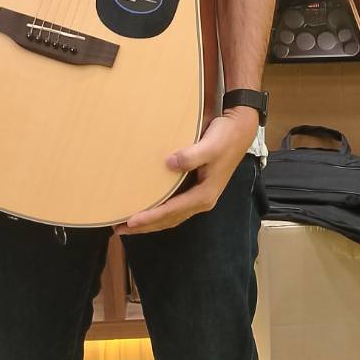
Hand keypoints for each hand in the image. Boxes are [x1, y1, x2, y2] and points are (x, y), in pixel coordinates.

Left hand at [116, 107, 256, 235]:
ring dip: (150, 222)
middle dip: (145, 226)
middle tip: (119, 229)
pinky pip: (174, 207)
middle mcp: (201, 200)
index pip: (171, 211)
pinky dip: (159, 212)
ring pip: (171, 216)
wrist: (240, 130)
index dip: (150, 218)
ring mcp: (199, 196)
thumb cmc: (225, 137)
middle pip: (169, 219)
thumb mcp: (210, 146)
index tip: (130, 221)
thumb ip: (191, 156)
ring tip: (127, 225)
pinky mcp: (196, 189)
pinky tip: (148, 209)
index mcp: (204, 195)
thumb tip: (169, 163)